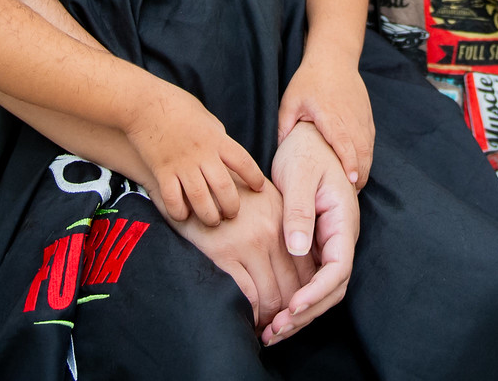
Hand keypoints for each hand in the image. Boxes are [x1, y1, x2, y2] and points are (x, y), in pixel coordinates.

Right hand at [123, 78, 268, 226]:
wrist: (143, 104)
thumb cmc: (176, 106)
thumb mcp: (206, 118)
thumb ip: (217, 136)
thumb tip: (226, 151)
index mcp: (216, 139)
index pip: (244, 161)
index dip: (254, 177)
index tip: (258, 187)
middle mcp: (202, 154)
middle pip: (224, 188)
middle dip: (232, 207)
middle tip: (232, 214)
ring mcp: (181, 164)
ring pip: (200, 199)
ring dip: (209, 215)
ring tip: (212, 220)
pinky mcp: (161, 171)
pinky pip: (172, 199)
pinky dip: (179, 212)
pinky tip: (183, 215)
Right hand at [166, 174, 314, 332]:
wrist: (190, 171)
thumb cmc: (226, 189)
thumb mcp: (264, 197)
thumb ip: (282, 225)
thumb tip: (298, 258)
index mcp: (284, 220)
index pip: (307, 269)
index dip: (304, 295)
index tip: (295, 309)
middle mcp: (272, 233)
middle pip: (293, 287)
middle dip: (289, 313)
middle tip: (280, 326)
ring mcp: (248, 244)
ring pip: (272, 296)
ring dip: (270, 318)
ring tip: (264, 327)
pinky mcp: (223, 254)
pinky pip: (247, 296)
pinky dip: (250, 314)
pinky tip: (247, 320)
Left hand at [263, 122, 358, 343]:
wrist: (311, 138)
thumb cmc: (306, 152)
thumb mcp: (300, 176)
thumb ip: (298, 212)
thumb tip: (297, 248)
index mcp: (342, 220)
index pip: (339, 267)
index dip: (317, 292)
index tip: (293, 306)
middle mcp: (341, 236)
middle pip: (333, 288)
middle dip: (307, 312)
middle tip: (276, 329)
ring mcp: (330, 242)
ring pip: (322, 289)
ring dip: (301, 313)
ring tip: (272, 332)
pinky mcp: (317, 245)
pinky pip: (311, 280)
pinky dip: (296, 300)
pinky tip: (275, 314)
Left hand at [278, 52, 374, 186]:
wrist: (334, 58)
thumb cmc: (309, 80)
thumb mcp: (290, 102)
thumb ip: (284, 128)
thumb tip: (277, 156)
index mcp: (331, 114)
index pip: (344, 141)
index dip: (349, 161)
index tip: (352, 180)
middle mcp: (350, 117)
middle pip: (361, 149)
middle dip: (360, 173)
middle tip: (352, 196)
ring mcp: (362, 117)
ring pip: (368, 148)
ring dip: (365, 168)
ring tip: (356, 188)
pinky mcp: (367, 118)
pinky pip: (370, 142)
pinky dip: (367, 157)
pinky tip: (360, 171)